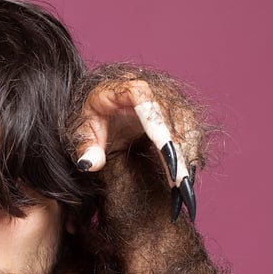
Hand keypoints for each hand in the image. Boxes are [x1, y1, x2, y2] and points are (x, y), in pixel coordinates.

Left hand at [72, 72, 201, 221]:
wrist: (106, 100)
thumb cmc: (93, 114)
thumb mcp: (81, 129)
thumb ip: (85, 146)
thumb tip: (90, 164)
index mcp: (126, 88)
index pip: (148, 103)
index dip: (160, 129)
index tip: (167, 155)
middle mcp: (154, 88)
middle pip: (174, 117)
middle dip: (180, 151)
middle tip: (180, 183)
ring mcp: (170, 98)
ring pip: (188, 124)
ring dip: (188, 155)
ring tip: (183, 186)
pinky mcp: (179, 110)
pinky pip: (191, 131)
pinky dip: (190, 153)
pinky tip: (185, 176)